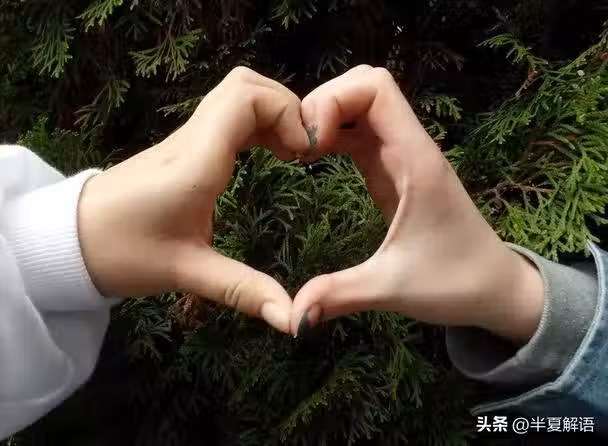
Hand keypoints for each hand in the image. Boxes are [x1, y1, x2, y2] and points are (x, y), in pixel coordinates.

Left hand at [77, 67, 309, 333]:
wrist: (69, 241)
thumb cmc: (122, 253)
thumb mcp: (188, 273)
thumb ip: (244, 292)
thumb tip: (294, 320)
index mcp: (196, 163)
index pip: (246, 99)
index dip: (286, 112)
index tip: (304, 153)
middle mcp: (192, 139)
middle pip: (244, 84)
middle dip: (285, 106)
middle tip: (304, 150)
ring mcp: (184, 139)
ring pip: (234, 95)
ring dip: (270, 113)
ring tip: (292, 153)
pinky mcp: (181, 148)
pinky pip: (225, 115)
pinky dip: (254, 123)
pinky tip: (268, 154)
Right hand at [291, 65, 544, 342]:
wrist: (497, 289)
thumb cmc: (455, 283)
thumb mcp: (392, 288)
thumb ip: (340, 294)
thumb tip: (291, 317)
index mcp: (415, 160)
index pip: (376, 88)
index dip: (334, 99)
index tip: (310, 143)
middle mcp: (411, 148)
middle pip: (365, 85)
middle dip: (325, 102)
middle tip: (297, 144)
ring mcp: (403, 157)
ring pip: (362, 105)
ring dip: (327, 115)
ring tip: (298, 151)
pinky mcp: (395, 172)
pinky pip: (361, 133)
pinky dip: (333, 133)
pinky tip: (312, 159)